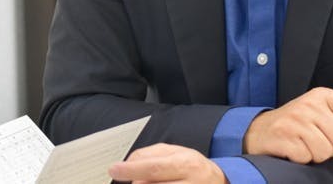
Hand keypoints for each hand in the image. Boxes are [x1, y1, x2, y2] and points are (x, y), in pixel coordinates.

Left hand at [108, 143, 226, 183]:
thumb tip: (129, 163)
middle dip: (136, 182)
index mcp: (185, 164)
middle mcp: (189, 183)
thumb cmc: (192, 166)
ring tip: (147, 181)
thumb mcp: (175, 152)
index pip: (154, 167)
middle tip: (123, 176)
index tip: (114, 169)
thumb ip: (151, 155)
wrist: (218, 182)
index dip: (131, 169)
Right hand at [244, 87, 332, 163]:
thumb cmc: (297, 124)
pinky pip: (308, 157)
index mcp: (322, 95)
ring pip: (327, 150)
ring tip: (306, 145)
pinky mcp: (284, 135)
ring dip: (318, 155)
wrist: (259, 130)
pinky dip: (303, 159)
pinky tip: (295, 149)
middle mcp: (309, 104)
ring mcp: (295, 119)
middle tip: (320, 142)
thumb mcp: (324, 118)